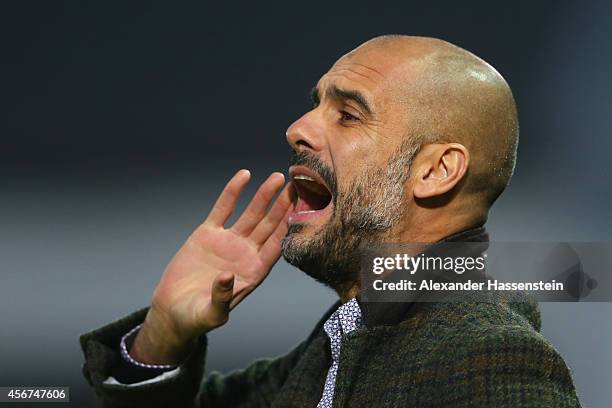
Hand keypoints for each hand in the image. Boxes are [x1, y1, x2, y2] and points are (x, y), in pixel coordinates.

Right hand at [131, 170, 290, 363]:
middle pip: (269, 225)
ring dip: (264, 196)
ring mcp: (228, 241)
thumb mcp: (210, 315)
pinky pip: (223, 208)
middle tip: (297, 185)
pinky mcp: (208, 233)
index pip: (277, 246)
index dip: (289, 228)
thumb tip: (226, 277)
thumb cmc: (196, 318)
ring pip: (251, 213)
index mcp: (254, 272)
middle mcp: (246, 253)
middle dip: (283, 206)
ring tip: (277, 177)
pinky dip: (233, 191)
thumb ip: (221, 298)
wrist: (173, 310)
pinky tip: (243, 175)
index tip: (302, 210)